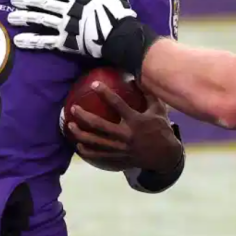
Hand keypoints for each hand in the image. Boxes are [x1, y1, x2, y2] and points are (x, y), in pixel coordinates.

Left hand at [8, 0, 137, 58]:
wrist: (121, 37)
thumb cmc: (118, 14)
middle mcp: (68, 10)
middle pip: (44, 3)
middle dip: (27, 0)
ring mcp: (65, 27)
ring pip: (41, 20)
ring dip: (25, 18)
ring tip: (11, 17)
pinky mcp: (66, 43)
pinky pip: (45, 41)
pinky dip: (32, 41)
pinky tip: (18, 41)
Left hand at [65, 83, 181, 172]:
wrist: (165, 156)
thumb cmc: (161, 129)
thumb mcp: (158, 110)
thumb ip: (148, 94)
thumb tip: (136, 77)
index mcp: (136, 121)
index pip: (117, 104)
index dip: (105, 93)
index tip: (94, 84)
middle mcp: (126, 135)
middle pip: (99, 125)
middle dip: (84, 116)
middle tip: (73, 108)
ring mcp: (121, 148)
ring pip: (95, 142)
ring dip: (80, 134)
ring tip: (70, 126)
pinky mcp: (118, 158)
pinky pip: (99, 155)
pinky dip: (87, 151)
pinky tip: (78, 146)